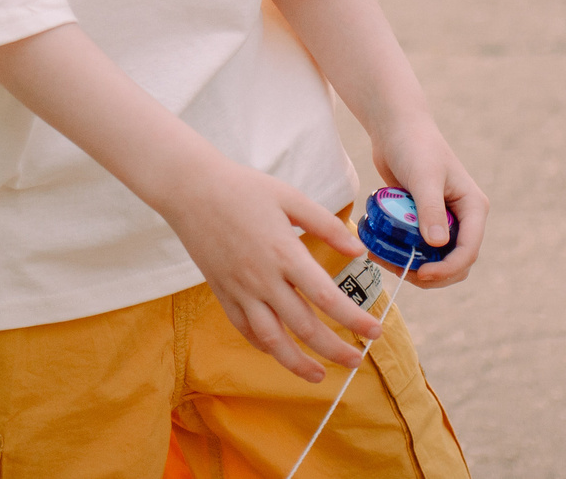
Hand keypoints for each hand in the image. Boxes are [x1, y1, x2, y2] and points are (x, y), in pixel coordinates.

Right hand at [154, 155, 380, 383]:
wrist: (190, 189)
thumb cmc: (243, 188)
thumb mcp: (290, 196)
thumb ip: (326, 224)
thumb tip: (358, 251)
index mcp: (284, 252)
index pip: (326, 297)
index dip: (353, 319)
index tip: (375, 330)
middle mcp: (262, 278)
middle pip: (303, 327)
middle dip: (334, 350)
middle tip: (356, 361)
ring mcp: (240, 289)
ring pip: (271, 339)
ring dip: (297, 363)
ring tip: (319, 376)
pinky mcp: (222, 292)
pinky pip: (244, 329)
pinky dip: (264, 346)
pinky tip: (279, 352)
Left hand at [370, 118, 487, 289]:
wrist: (395, 127)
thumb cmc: (414, 145)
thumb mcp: (423, 176)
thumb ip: (430, 208)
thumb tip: (439, 244)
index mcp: (473, 208)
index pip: (469, 251)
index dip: (448, 269)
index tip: (421, 273)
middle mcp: (463, 217)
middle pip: (456, 263)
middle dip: (431, 274)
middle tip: (400, 271)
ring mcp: (443, 220)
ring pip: (436, 260)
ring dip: (414, 267)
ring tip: (384, 260)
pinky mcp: (423, 220)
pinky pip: (418, 248)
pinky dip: (403, 255)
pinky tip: (381, 251)